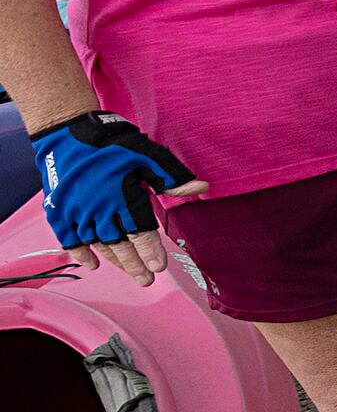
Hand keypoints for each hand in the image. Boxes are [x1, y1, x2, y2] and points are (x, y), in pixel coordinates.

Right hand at [31, 110, 204, 284]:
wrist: (69, 132)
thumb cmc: (113, 144)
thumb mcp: (148, 156)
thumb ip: (172, 177)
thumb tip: (201, 187)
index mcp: (123, 197)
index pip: (140, 232)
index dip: (150, 250)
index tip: (159, 266)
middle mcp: (98, 208)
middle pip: (119, 243)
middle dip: (135, 263)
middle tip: (146, 279)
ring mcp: (77, 211)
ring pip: (97, 244)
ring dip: (114, 260)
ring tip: (129, 272)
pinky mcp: (60, 210)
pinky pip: (68, 239)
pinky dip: (80, 253)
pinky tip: (92, 265)